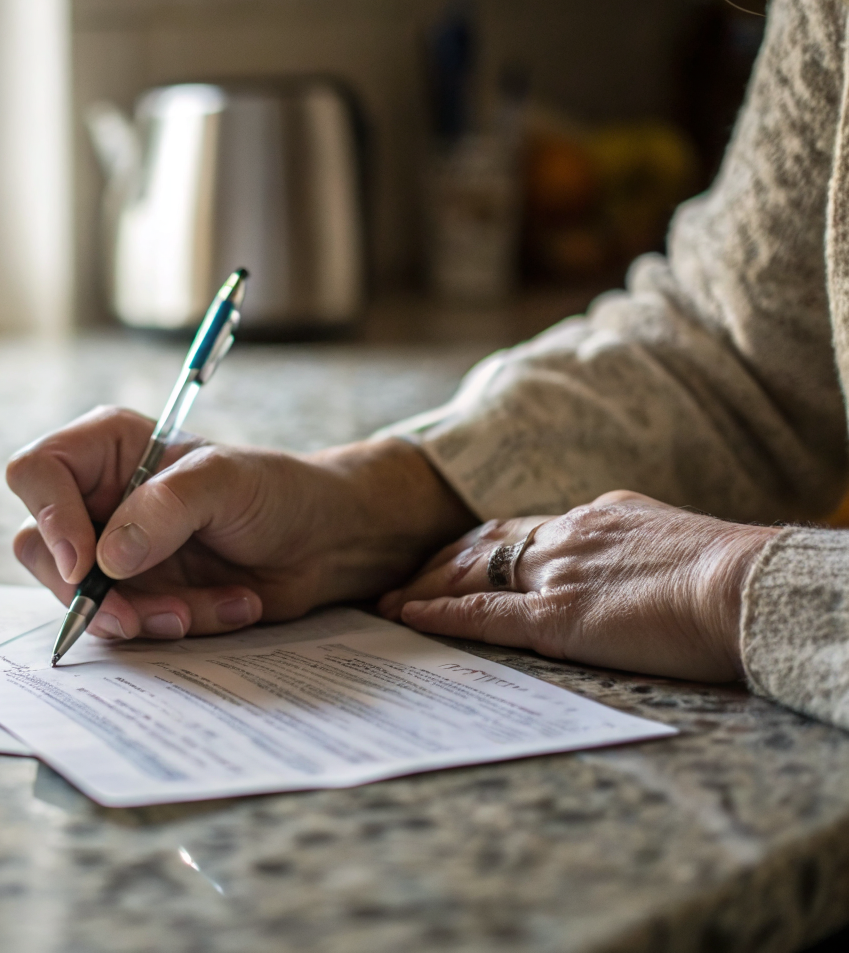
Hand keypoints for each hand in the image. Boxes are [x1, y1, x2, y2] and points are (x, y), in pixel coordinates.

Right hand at [6, 406, 475, 640]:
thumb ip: (165, 508)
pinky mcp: (137, 595)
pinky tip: (227, 606)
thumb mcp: (226, 482)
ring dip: (142, 616)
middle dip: (88, 591)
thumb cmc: (276, 491)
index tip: (87, 564)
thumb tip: (106, 559)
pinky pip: (125, 625)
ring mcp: (113, 551)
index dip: (50, 519)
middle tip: (135, 617)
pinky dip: (174, 626)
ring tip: (205, 608)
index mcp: (107, 448)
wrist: (324, 543)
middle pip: (39, 547)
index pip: (36, 473)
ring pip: (79, 598)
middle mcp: (98, 498)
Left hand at [377, 490, 778, 681]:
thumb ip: (634, 552)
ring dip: (424, 588)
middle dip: (436, 564)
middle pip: (481, 544)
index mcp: (598, 516)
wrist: (747, 587)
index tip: (447, 559)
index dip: (476, 545)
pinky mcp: (558, 616)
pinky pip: (482, 614)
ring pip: (471, 574)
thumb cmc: (732, 578)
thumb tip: (624, 567)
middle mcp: (569, 535)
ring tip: (388, 604)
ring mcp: (559, 574)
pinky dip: (440, 615)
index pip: (520, 528)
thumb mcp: (675, 546)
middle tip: (400, 582)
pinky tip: (410, 619)